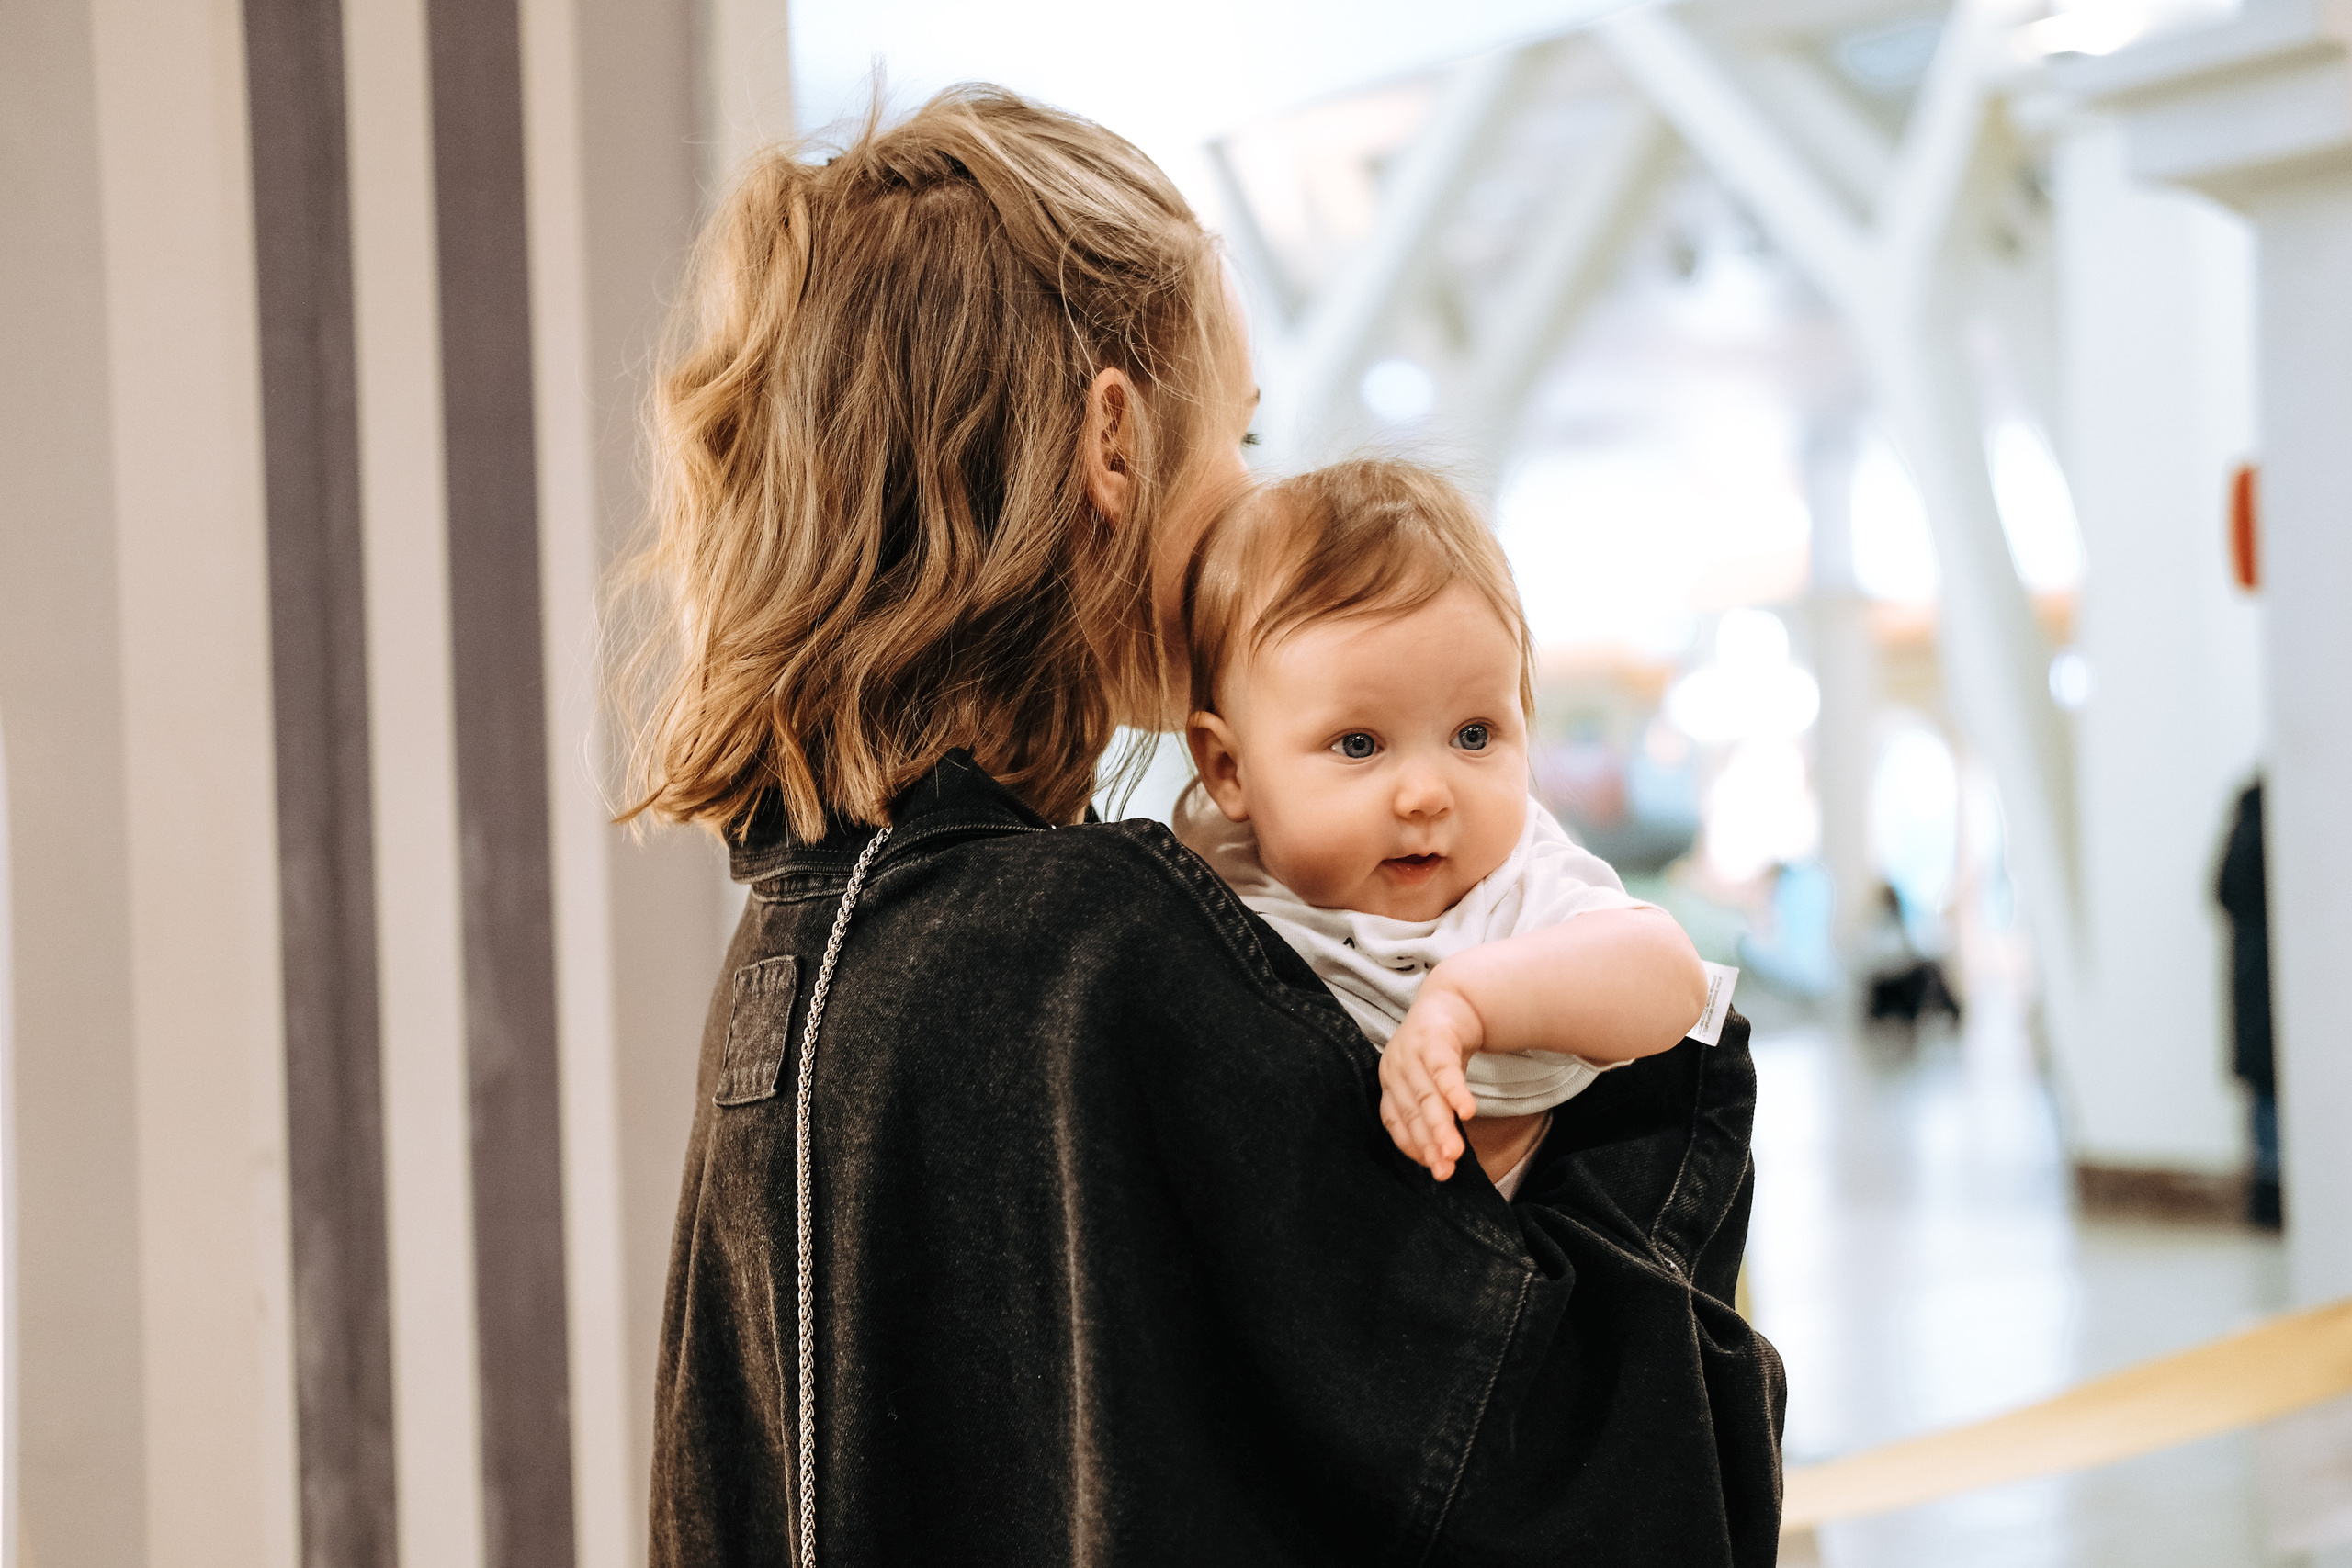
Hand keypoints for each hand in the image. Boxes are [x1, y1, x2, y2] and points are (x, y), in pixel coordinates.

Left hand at [1378, 985, 1484, 1179]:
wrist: (1453, 1001)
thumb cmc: (1441, 1052)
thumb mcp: (1431, 1083)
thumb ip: (1434, 1113)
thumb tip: (1445, 1157)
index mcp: (1390, 1083)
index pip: (1396, 1121)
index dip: (1413, 1147)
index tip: (1433, 1168)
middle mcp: (1395, 1069)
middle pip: (1412, 1113)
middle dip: (1429, 1144)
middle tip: (1444, 1171)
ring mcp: (1411, 1053)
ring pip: (1427, 1097)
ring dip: (1441, 1127)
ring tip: (1455, 1153)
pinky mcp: (1434, 1039)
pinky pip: (1444, 1070)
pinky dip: (1454, 1092)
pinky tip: (1467, 1112)